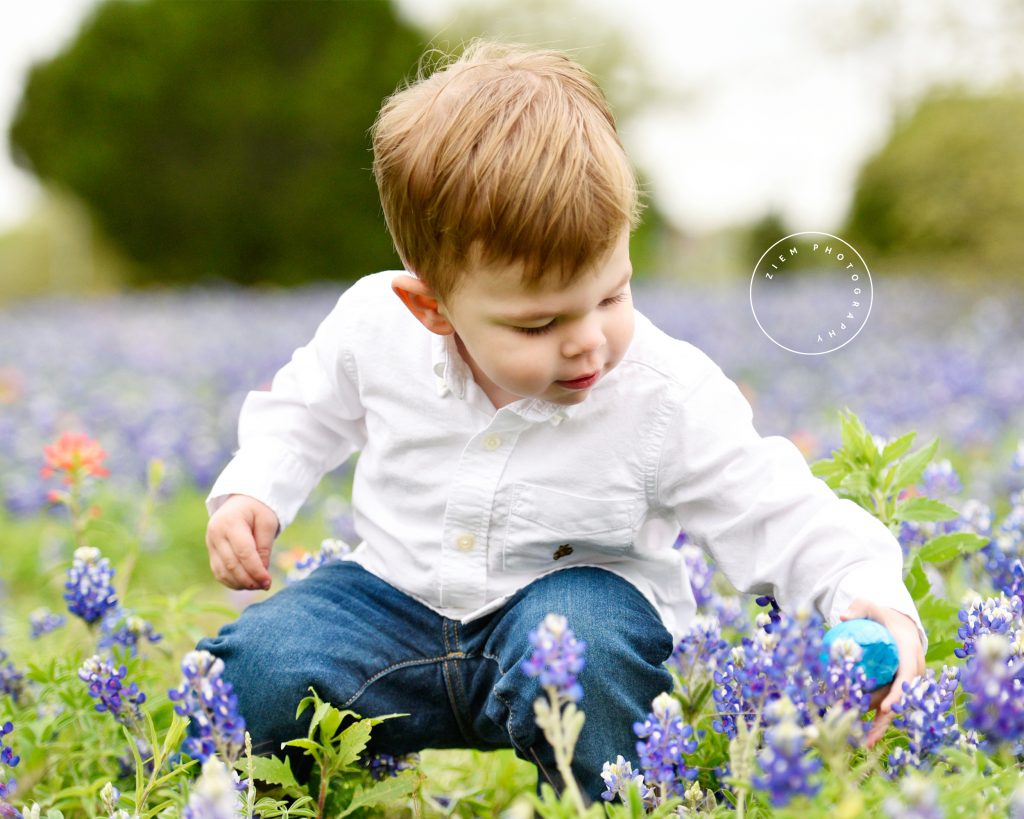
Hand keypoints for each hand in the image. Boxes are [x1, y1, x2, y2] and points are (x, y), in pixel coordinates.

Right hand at [205, 494, 278, 590]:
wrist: (242, 500)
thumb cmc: (258, 509)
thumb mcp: (267, 522)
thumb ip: (264, 546)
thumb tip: (262, 573)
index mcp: (230, 522)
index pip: (243, 552)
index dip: (256, 570)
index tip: (268, 581)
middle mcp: (216, 533)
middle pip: (231, 564)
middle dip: (249, 579)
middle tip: (265, 586)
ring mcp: (210, 542)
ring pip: (222, 571)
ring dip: (240, 583)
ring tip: (257, 586)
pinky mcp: (210, 550)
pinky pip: (218, 571)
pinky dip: (231, 581)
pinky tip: (245, 584)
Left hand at [839, 598, 925, 746]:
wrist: (898, 623)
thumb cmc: (883, 615)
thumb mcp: (871, 606)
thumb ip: (859, 608)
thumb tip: (844, 617)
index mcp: (910, 651)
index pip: (907, 676)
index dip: (898, 694)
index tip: (886, 708)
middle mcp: (913, 670)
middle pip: (903, 698)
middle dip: (888, 718)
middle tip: (870, 737)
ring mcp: (906, 682)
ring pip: (895, 706)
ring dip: (880, 724)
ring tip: (863, 742)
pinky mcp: (897, 687)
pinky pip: (887, 703)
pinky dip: (876, 718)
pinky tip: (862, 734)